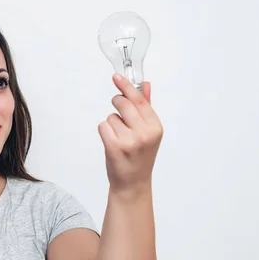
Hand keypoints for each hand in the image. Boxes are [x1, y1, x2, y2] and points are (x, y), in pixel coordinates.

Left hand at [98, 74, 162, 195]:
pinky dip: (105, 132)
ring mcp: (129, 141)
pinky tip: (112, 143)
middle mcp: (144, 133)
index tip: (116, 76)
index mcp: (155, 127)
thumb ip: (146, 107)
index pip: (139, 100)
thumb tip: (145, 85)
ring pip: (111, 116)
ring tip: (120, 138)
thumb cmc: (140, 156)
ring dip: (112, 124)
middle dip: (116, 104)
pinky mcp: (114, 147)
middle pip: (122, 103)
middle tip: (119, 117)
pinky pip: (103, 126)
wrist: (133, 183)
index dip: (126, 86)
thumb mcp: (149, 132)